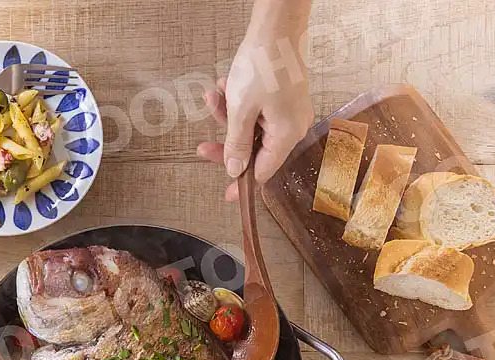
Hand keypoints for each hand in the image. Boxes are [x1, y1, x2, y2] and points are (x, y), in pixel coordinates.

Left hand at [197, 1, 313, 200]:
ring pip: (252, 128)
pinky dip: (239, 103)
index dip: (242, 183)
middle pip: (255, 150)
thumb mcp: (241, 110)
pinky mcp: (283, 98)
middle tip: (201, 148)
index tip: (226, 195)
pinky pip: (257, 111)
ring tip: (213, 96)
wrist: (276, 28)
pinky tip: (226, 85)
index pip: (263, 172)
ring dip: (228, 116)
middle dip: (226, 144)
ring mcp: (289, 112)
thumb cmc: (262, 66)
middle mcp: (293, 127)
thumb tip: (235, 171)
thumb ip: (236, 144)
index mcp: (287, 135)